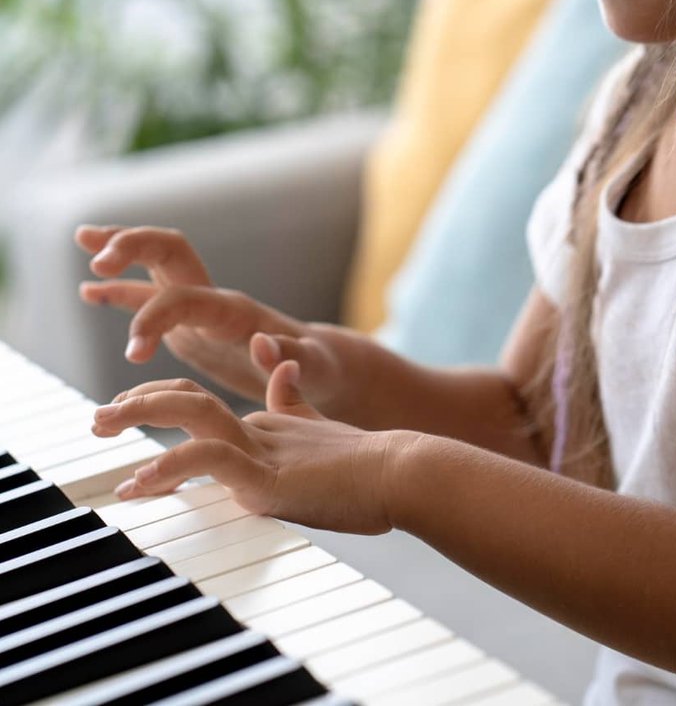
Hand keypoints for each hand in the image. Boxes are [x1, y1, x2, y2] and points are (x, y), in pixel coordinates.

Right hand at [75, 224, 346, 408]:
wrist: (321, 363)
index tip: (135, 351)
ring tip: (83, 239)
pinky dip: (121, 291)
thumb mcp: (314, 368)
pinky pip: (150, 297)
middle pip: (171, 251)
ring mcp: (201, 306)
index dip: (157, 317)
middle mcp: (215, 298)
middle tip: (98, 261)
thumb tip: (263, 343)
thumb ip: (291, 357)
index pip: (186, 297)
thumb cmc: (320, 368)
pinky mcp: (192, 321)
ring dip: (121, 250)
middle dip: (134, 248)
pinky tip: (90, 290)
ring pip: (156, 264)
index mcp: (237, 312)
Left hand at [91, 362, 420, 533]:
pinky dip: (171, 467)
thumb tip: (279, 360)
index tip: (127, 406)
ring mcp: (263, 448)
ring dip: (141, 415)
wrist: (406, 473)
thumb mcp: (319, 435)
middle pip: (186, 396)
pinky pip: (210, 460)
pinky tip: (141, 483)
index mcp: (266, 425)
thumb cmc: (371, 468)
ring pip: (191, 412)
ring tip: (103, 426)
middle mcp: (258, 429)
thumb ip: (293, 402)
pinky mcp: (269, 473)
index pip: (199, 400)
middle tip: (99, 416)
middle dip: (137, 402)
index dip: (160, 398)